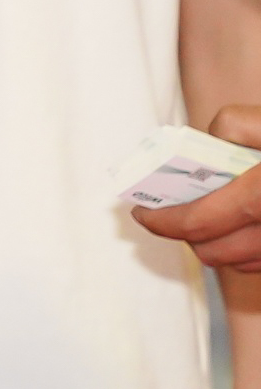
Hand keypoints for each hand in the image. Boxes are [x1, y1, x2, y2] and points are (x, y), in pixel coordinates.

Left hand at [135, 107, 260, 269]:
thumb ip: (234, 125)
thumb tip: (206, 142)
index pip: (195, 223)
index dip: (160, 221)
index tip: (140, 211)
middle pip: (211, 251)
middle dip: (183, 233)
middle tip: (169, 212)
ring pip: (236, 262)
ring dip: (214, 244)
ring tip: (203, 215)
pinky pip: (260, 263)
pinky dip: (244, 250)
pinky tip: (240, 225)